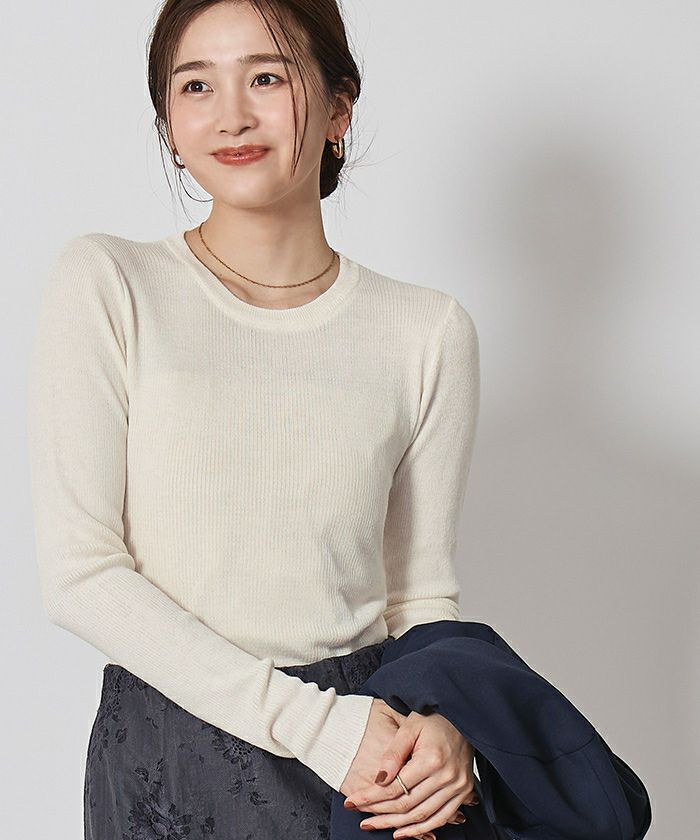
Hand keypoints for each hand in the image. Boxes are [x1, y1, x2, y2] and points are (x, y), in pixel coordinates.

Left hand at [342, 709, 478, 839]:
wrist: (463, 715)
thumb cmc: (434, 718)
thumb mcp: (409, 728)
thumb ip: (393, 754)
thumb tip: (379, 780)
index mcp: (432, 759)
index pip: (396, 787)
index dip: (372, 797)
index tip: (352, 802)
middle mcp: (447, 776)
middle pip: (407, 805)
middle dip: (380, 814)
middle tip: (361, 819)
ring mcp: (458, 787)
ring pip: (423, 816)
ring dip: (397, 825)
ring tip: (375, 825)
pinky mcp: (464, 792)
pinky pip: (441, 818)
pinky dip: (422, 829)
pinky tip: (403, 832)